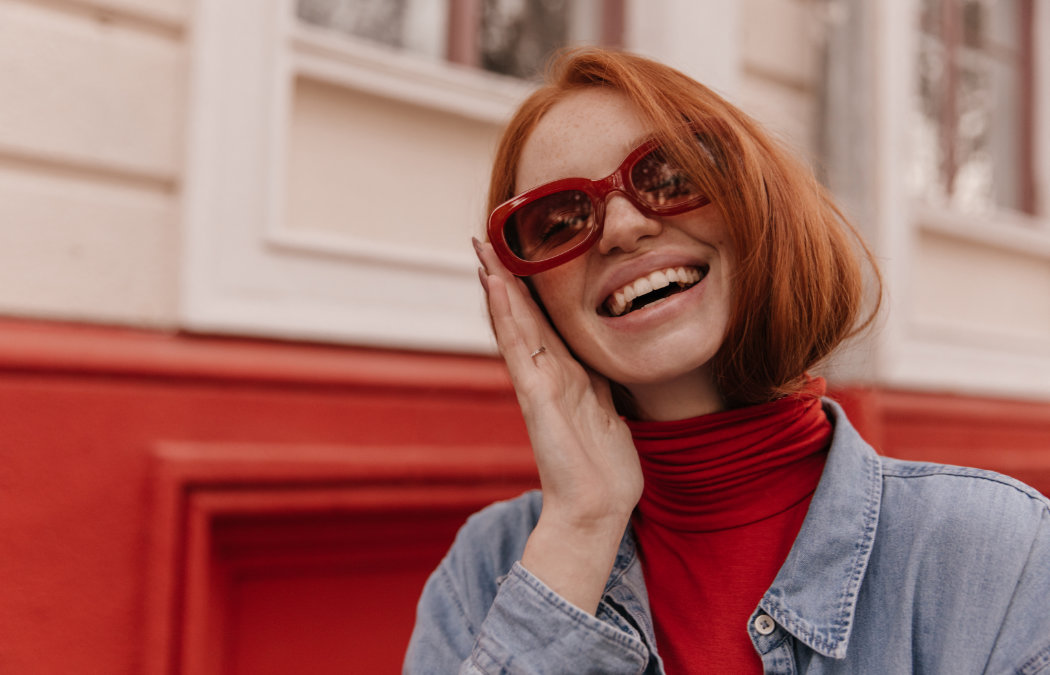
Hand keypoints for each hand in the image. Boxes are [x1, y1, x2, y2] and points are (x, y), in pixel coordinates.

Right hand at [474, 238, 642, 613]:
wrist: (598, 510)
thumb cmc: (605, 469)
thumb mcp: (610, 414)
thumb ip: (601, 387)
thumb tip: (605, 365)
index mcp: (567, 376)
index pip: (544, 322)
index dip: (531, 288)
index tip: (519, 254)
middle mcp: (548, 375)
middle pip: (522, 316)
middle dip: (505, 277)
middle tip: (485, 237)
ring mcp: (539, 385)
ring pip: (515, 324)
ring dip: (499, 286)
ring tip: (482, 250)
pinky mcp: (537, 398)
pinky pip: (518, 348)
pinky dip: (506, 316)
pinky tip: (495, 287)